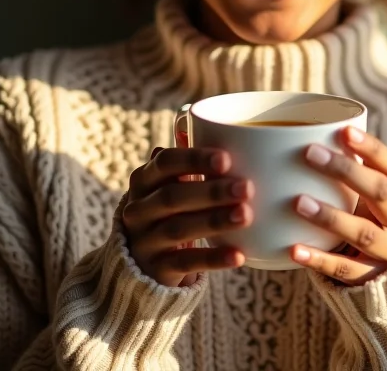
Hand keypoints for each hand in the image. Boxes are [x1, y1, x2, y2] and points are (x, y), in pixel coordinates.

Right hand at [122, 146, 253, 286]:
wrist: (144, 261)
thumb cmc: (170, 209)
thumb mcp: (171, 181)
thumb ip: (184, 156)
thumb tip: (192, 117)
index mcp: (143, 179)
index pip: (165, 163)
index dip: (194, 159)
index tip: (226, 159)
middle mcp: (138, 209)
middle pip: (173, 197)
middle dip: (212, 191)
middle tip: (248, 187)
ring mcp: (144, 241)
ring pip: (179, 228)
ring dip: (215, 220)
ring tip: (247, 215)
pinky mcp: (156, 269)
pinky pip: (185, 263)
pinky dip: (214, 258)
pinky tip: (239, 254)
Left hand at [289, 126, 386, 285]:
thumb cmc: (379, 224)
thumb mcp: (381, 201)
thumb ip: (359, 175)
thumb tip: (312, 136)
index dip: (373, 148)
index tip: (345, 131)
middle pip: (379, 192)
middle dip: (345, 171)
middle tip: (309, 153)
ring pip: (362, 232)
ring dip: (330, 216)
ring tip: (299, 202)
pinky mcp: (371, 280)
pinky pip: (344, 269)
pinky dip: (319, 259)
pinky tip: (294, 249)